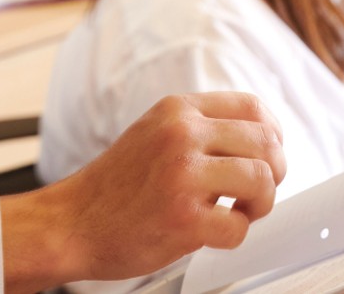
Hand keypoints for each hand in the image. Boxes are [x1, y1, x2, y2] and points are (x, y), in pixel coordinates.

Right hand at [0, 92, 285, 293]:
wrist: (70, 223)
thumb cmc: (113, 188)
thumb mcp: (153, 134)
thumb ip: (197, 130)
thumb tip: (257, 140)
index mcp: (177, 111)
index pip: (253, 106)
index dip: (273, 134)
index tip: (266, 156)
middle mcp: (181, 134)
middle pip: (267, 142)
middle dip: (273, 173)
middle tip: (254, 193)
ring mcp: (182, 174)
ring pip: (262, 179)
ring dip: (260, 205)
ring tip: (237, 213)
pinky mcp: (183, 217)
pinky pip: (239, 227)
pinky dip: (233, 236)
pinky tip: (211, 233)